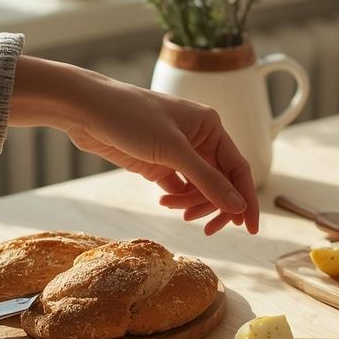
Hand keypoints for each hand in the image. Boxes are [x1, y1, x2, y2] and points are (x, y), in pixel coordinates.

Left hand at [11, 58, 258, 234]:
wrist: (86, 110)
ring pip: (199, 188)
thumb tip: (239, 206)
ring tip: (171, 207)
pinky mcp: (158, 163)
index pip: (239, 169)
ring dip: (191, 203)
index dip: (247, 199)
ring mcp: (178, 152)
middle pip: (221, 182)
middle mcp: (199, 139)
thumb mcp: (173, 150)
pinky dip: (176, 199)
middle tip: (207, 229)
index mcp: (211, 127)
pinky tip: (164, 202)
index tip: (251, 228)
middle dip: (214, 205)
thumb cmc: (131, 117)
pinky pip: (179, 188)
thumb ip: (208, 180)